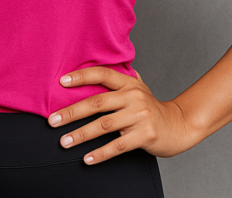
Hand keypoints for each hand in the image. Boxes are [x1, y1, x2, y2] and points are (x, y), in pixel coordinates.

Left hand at [47, 67, 197, 164]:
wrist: (179, 126)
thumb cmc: (150, 108)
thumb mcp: (137, 89)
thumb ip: (117, 81)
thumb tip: (86, 73)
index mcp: (129, 83)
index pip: (102, 74)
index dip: (81, 76)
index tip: (61, 82)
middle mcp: (134, 97)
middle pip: (97, 103)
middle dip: (72, 112)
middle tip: (52, 121)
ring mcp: (140, 116)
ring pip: (104, 125)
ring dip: (81, 135)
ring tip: (64, 142)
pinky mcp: (145, 135)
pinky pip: (118, 146)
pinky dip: (101, 153)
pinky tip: (87, 158)